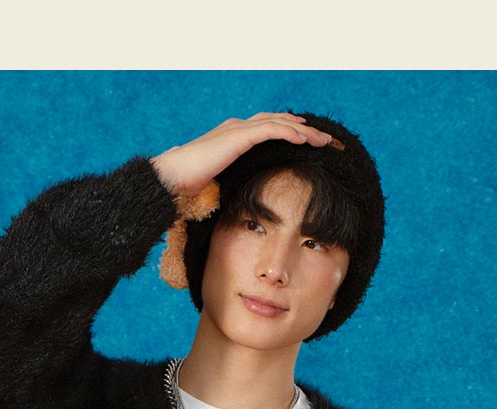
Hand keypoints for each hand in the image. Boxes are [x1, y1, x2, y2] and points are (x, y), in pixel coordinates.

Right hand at [149, 111, 332, 198]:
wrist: (172, 177)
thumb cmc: (188, 184)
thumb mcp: (219, 182)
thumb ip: (233, 180)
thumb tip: (242, 197)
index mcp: (233, 137)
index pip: (267, 128)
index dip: (289, 131)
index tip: (308, 140)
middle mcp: (237, 128)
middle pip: (278, 122)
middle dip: (303, 129)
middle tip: (324, 139)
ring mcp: (237, 129)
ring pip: (279, 123)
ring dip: (303, 131)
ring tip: (322, 140)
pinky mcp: (238, 136)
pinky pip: (270, 130)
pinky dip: (289, 132)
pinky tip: (304, 139)